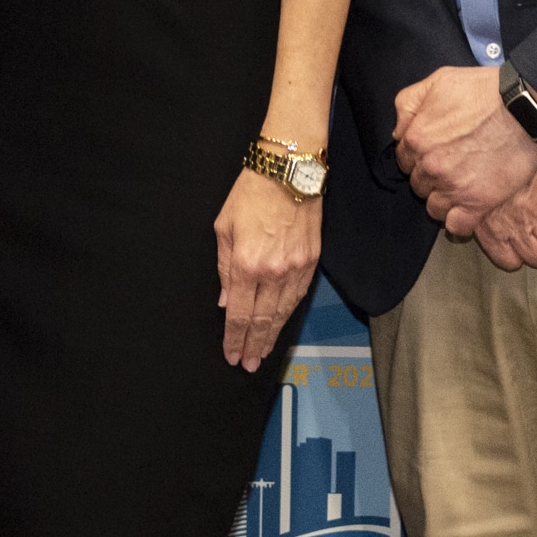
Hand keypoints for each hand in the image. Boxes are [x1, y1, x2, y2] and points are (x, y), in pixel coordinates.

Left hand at [213, 171, 318, 372]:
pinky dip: (288, 313)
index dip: (234, 338)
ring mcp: (296, 268)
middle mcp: (273, 272)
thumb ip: (224, 268)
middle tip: (248, 365)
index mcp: (246, 264)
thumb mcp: (224, 227)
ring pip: (283, 312)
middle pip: (262, 320)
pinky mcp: (312, 261)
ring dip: (272, 335)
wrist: (289, 171)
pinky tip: (280, 323)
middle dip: (254, 345)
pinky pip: (299, 295)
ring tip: (263, 352)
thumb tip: (226, 301)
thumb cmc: (250, 193)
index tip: (232, 356)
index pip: (239, 313)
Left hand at [393, 65, 536, 223]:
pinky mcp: (477, 204)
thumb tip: (399, 130)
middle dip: (431, 177)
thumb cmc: (485, 92)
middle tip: (453, 166)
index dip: (419, 156)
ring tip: (462, 186)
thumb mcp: (438, 81)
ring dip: (444, 199)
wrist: (526, 109)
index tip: (436, 153)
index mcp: (417, 138)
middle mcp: (430, 166)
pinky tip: (468, 208)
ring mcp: (453, 188)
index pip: (404, 159)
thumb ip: (409, 103)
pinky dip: (459, 221)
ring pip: (433, 207)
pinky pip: (456, 226)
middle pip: (418, 184)